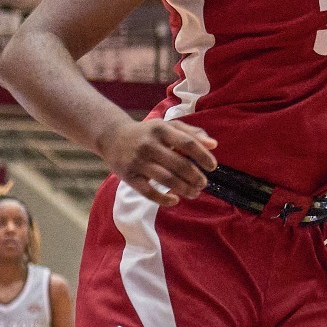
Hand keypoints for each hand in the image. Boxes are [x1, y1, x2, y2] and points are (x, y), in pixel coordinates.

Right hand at [96, 119, 217, 206]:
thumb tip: (214, 145)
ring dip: (184, 189)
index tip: (212, 167)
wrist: (112, 137)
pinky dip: (163, 199)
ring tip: (194, 193)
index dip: (203, 156)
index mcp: (162, 129)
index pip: (187, 143)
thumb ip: (192, 133)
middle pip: (179, 164)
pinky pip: (147, 192)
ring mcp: (138, 161)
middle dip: (195, 177)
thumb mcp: (168, 126)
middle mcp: (149, 144)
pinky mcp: (128, 176)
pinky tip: (175, 200)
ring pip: (166, 179)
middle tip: (203, 184)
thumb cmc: (148, 133)